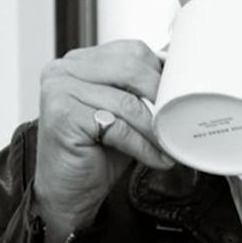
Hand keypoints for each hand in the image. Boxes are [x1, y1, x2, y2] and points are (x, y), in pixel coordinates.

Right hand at [35, 40, 173, 236]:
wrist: (66, 191)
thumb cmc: (95, 151)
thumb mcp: (122, 113)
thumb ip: (139, 90)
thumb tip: (181, 77)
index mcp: (80, 61)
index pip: (132, 51)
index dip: (161, 75)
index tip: (180, 97)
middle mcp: (64, 70)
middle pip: (131, 70)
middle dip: (162, 98)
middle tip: (178, 121)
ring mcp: (60, 91)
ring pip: (128, 103)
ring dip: (156, 130)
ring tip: (170, 146)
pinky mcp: (63, 117)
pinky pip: (119, 128)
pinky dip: (144, 146)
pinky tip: (156, 158)